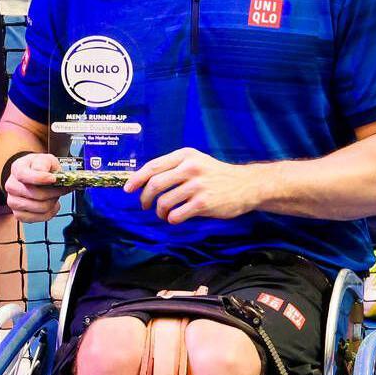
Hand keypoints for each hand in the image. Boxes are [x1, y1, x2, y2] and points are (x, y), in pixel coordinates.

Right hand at [4, 152, 66, 222]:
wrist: (35, 176)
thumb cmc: (40, 168)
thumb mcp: (45, 159)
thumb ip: (43, 163)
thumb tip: (44, 173)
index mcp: (17, 169)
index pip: (24, 175)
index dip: (40, 178)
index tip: (53, 178)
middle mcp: (12, 186)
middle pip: (35, 194)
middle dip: (53, 192)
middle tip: (62, 189)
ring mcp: (13, 201)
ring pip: (38, 207)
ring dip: (52, 203)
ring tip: (55, 197)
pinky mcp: (19, 214)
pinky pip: (37, 218)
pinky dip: (49, 213)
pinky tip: (51, 206)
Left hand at [126, 148, 263, 222]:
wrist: (247, 185)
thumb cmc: (217, 175)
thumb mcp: (196, 161)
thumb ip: (174, 167)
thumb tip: (145, 180)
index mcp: (185, 156)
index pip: (152, 167)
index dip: (136, 179)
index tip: (128, 189)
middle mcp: (190, 168)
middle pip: (154, 184)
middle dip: (145, 198)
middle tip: (145, 205)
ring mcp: (197, 185)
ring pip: (164, 201)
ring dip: (160, 211)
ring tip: (164, 214)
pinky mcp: (203, 203)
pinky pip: (177, 214)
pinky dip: (172, 219)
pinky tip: (175, 218)